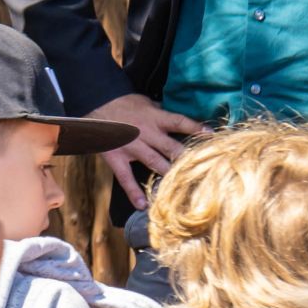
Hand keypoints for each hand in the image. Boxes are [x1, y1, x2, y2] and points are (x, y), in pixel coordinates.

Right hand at [87, 92, 207, 209]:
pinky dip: (134, 192)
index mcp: (155, 118)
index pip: (180, 123)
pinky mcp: (116, 157)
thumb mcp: (147, 102)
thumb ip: (162, 114)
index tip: (212, 136)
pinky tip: (143, 204)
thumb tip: (181, 123)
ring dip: (169, 176)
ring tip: (182, 189)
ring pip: (154, 163)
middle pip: (171, 148)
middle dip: (187, 159)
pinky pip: (125, 177)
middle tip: (203, 171)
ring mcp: (131, 147)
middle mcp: (146, 133)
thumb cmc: (124, 102)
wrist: (95, 103)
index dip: (196, 130)